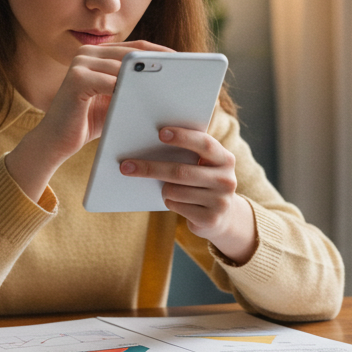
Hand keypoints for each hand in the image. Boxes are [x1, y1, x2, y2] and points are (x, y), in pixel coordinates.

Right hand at [5, 41, 171, 201]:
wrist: (55, 142)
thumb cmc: (87, 123)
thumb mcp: (115, 101)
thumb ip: (132, 87)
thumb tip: (169, 82)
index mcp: (97, 54)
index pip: (136, 49)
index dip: (161, 54)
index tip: (185, 63)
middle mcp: (87, 53)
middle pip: (132, 55)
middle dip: (159, 65)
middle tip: (183, 74)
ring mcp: (80, 63)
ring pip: (123, 68)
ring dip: (148, 79)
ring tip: (171, 88)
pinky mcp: (76, 78)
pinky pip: (111, 83)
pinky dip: (129, 91)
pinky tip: (148, 101)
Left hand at [120, 127, 257, 263]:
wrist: (223, 216)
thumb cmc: (203, 182)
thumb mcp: (204, 166)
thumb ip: (190, 154)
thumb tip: (150, 143)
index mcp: (225, 159)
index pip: (204, 143)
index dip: (183, 137)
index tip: (160, 133)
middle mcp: (226, 179)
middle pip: (180, 171)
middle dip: (150, 168)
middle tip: (125, 166)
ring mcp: (220, 201)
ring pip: (174, 191)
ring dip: (163, 189)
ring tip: (167, 188)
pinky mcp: (210, 219)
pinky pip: (175, 206)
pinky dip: (169, 202)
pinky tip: (177, 202)